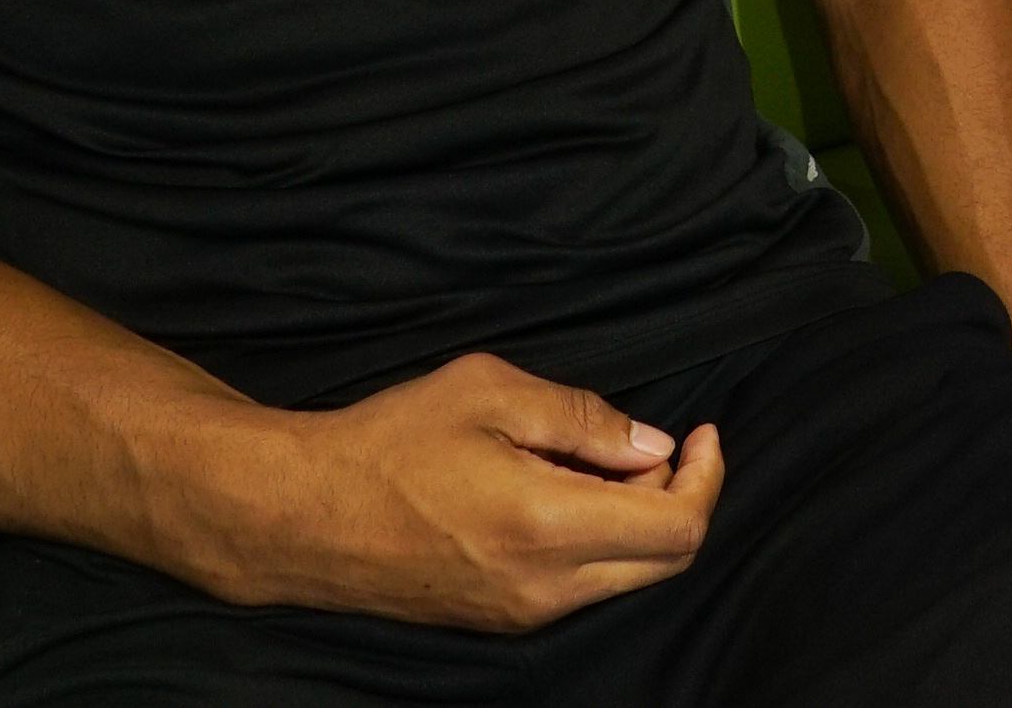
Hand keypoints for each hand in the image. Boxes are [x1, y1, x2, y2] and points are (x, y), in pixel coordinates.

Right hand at [167, 352, 727, 631]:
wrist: (304, 515)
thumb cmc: (388, 443)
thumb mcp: (488, 392)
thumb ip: (582, 417)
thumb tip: (652, 446)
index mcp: (547, 526)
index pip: (677, 527)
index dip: (707, 477)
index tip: (701, 432)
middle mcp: (545, 587)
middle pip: (665, 561)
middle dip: (678, 497)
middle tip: (647, 446)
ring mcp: (523, 613)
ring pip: (625, 576)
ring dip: (635, 519)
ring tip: (591, 462)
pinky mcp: (501, 620)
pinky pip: (581, 586)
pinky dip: (597, 540)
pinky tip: (558, 494)